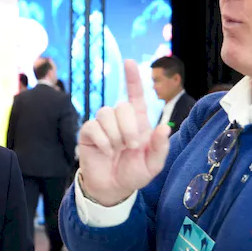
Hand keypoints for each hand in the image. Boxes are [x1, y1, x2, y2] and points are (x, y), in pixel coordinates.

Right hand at [77, 60, 170, 205]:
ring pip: (106, 114)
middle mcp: (120, 120)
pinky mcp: (88, 133)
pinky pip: (93, 126)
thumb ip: (160, 148)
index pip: (135, 95)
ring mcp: (102, 125)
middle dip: (128, 127)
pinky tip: (106, 151)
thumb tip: (164, 127)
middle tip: (131, 146)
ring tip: (117, 150)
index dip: (132, 78)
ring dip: (114, 135)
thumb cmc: (134, 174)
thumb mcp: (153, 165)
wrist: (112, 189)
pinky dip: (102, 141)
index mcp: (138, 122)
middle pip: (122, 106)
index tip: (129, 62)